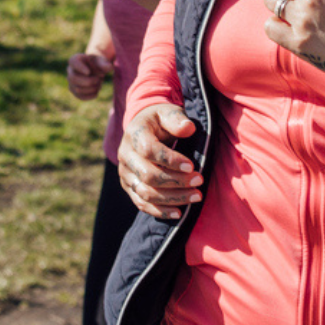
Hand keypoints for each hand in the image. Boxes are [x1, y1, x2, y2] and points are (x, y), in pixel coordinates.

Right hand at [66, 51, 113, 99]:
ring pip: (77, 89)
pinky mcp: (74, 91)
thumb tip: (109, 68)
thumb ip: (105, 64)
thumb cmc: (98, 63)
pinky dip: (91, 95)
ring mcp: (71, 81)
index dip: (79, 68)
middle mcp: (70, 70)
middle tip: (99, 79)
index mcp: (76, 59)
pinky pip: (81, 97)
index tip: (88, 72)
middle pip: (73, 78)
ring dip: (92, 88)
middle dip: (88, 81)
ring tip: (99, 83)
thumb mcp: (102, 61)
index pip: (72, 61)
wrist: (96, 70)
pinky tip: (97, 90)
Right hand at [117, 103, 201, 219]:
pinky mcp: (129, 186)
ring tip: (196, 196)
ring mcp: (125, 173)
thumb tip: (188, 128)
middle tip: (199, 181)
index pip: (149, 150)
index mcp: (134, 134)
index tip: (191, 166)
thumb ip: (177, 119)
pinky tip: (179, 212)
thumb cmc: (161, 119)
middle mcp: (125, 155)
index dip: (170, 160)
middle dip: (176, 181)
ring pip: (146, 193)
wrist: (145, 127)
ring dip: (172, 198)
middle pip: (148, 175)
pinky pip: (142, 203)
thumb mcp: (168, 112)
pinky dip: (160, 211)